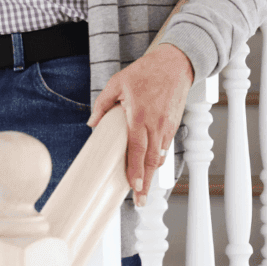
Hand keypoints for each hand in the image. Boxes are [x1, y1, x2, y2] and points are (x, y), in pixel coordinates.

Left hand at [87, 43, 193, 204]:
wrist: (175, 64)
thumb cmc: (145, 72)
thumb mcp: (117, 83)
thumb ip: (102, 104)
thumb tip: (92, 123)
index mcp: (139, 116)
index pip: (137, 149)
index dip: (135, 170)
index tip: (134, 186)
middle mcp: (155, 124)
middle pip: (151, 161)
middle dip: (146, 183)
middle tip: (141, 201)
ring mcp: (167, 126)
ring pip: (160, 156)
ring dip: (153, 174)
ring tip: (145, 189)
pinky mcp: (173, 124)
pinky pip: (166, 147)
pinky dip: (159, 159)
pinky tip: (153, 167)